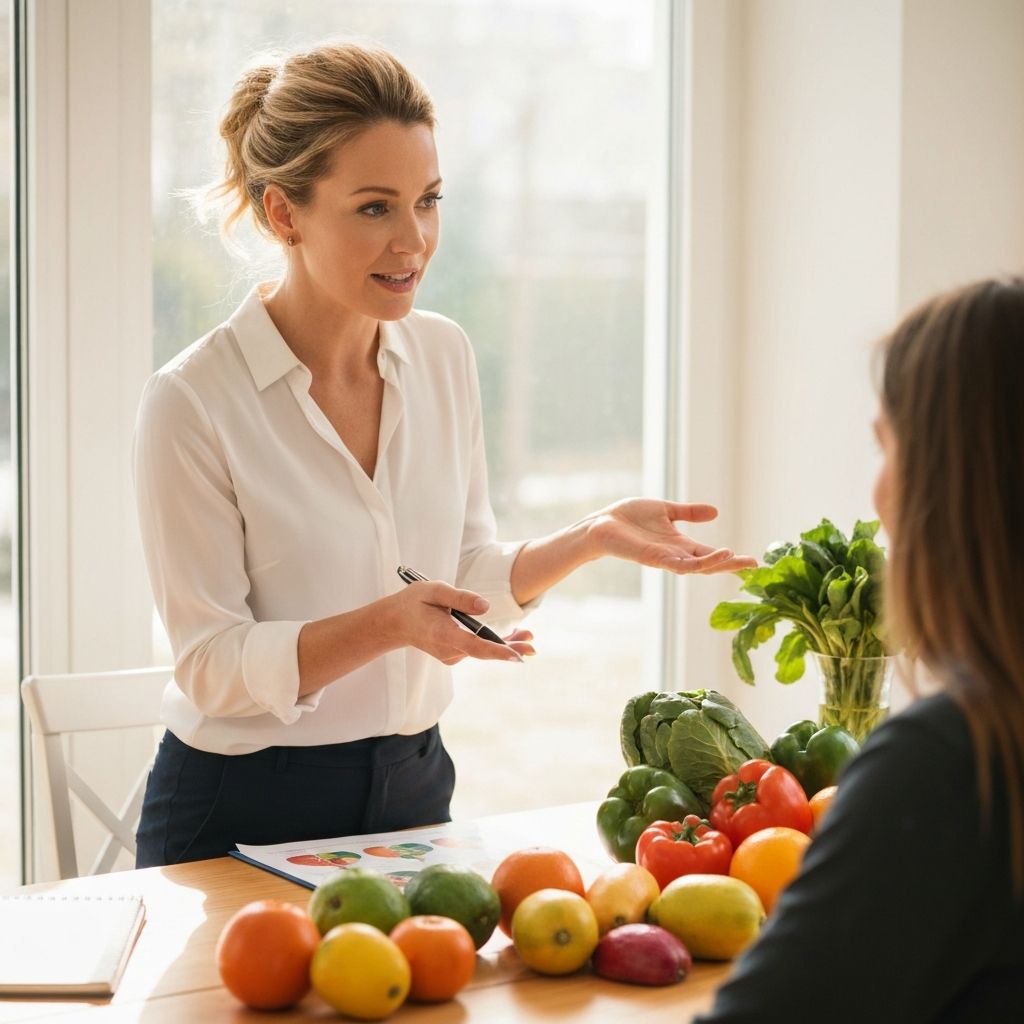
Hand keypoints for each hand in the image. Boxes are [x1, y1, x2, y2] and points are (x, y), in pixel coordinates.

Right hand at [390, 581, 533, 665]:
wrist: (394, 622)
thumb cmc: (414, 603)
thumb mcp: (433, 590)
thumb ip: (459, 597)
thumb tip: (486, 606)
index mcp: (443, 633)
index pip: (474, 645)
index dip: (497, 651)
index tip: (516, 657)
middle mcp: (448, 650)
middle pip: (484, 651)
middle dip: (510, 648)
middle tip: (533, 646)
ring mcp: (450, 655)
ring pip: (482, 650)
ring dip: (503, 644)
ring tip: (528, 637)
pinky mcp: (452, 655)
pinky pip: (476, 650)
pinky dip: (492, 643)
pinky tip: (510, 637)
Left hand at [584, 498, 757, 574]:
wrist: (602, 523)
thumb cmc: (628, 517)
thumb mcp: (666, 510)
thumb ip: (688, 513)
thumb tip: (715, 512)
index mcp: (679, 545)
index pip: (710, 553)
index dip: (730, 558)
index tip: (753, 560)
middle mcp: (676, 555)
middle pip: (709, 564)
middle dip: (731, 566)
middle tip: (754, 565)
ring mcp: (666, 559)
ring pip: (699, 567)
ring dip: (719, 565)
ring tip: (740, 560)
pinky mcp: (656, 559)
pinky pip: (683, 564)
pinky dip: (702, 561)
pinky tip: (718, 555)